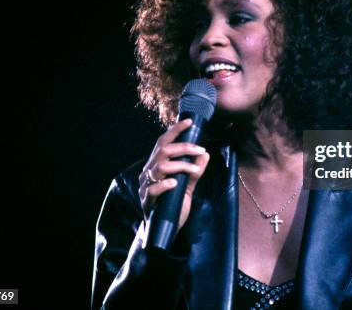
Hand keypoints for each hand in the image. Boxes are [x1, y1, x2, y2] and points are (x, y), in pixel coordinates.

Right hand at [138, 118, 210, 233]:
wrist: (163, 230)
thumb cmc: (173, 205)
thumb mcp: (188, 186)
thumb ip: (195, 171)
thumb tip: (205, 154)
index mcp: (157, 164)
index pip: (164, 142)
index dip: (175, 130)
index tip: (190, 121)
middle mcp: (149, 171)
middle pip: (163, 151)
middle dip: (184, 147)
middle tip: (200, 149)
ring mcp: (146, 185)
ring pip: (159, 167)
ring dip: (180, 165)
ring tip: (194, 169)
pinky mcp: (146, 200)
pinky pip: (153, 188)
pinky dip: (165, 184)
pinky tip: (175, 184)